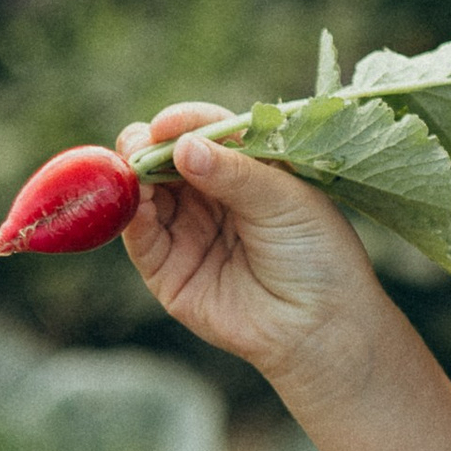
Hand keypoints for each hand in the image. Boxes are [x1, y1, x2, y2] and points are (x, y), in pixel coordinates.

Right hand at [117, 104, 389, 387]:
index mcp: (247, 167)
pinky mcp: (168, 269)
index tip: (167, 124)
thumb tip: (182, 147)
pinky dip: (131, 215)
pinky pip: (140, 235)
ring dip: (132, 176)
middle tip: (139, 143)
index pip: (208, 132)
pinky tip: (135, 201)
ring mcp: (188, 230)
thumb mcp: (284, 200)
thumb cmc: (316, 254)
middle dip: (146, 145)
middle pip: (165, 158)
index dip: (185, 123)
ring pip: (145, 192)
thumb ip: (234, 173)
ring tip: (133, 169)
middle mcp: (212, 195)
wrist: (319, 327)